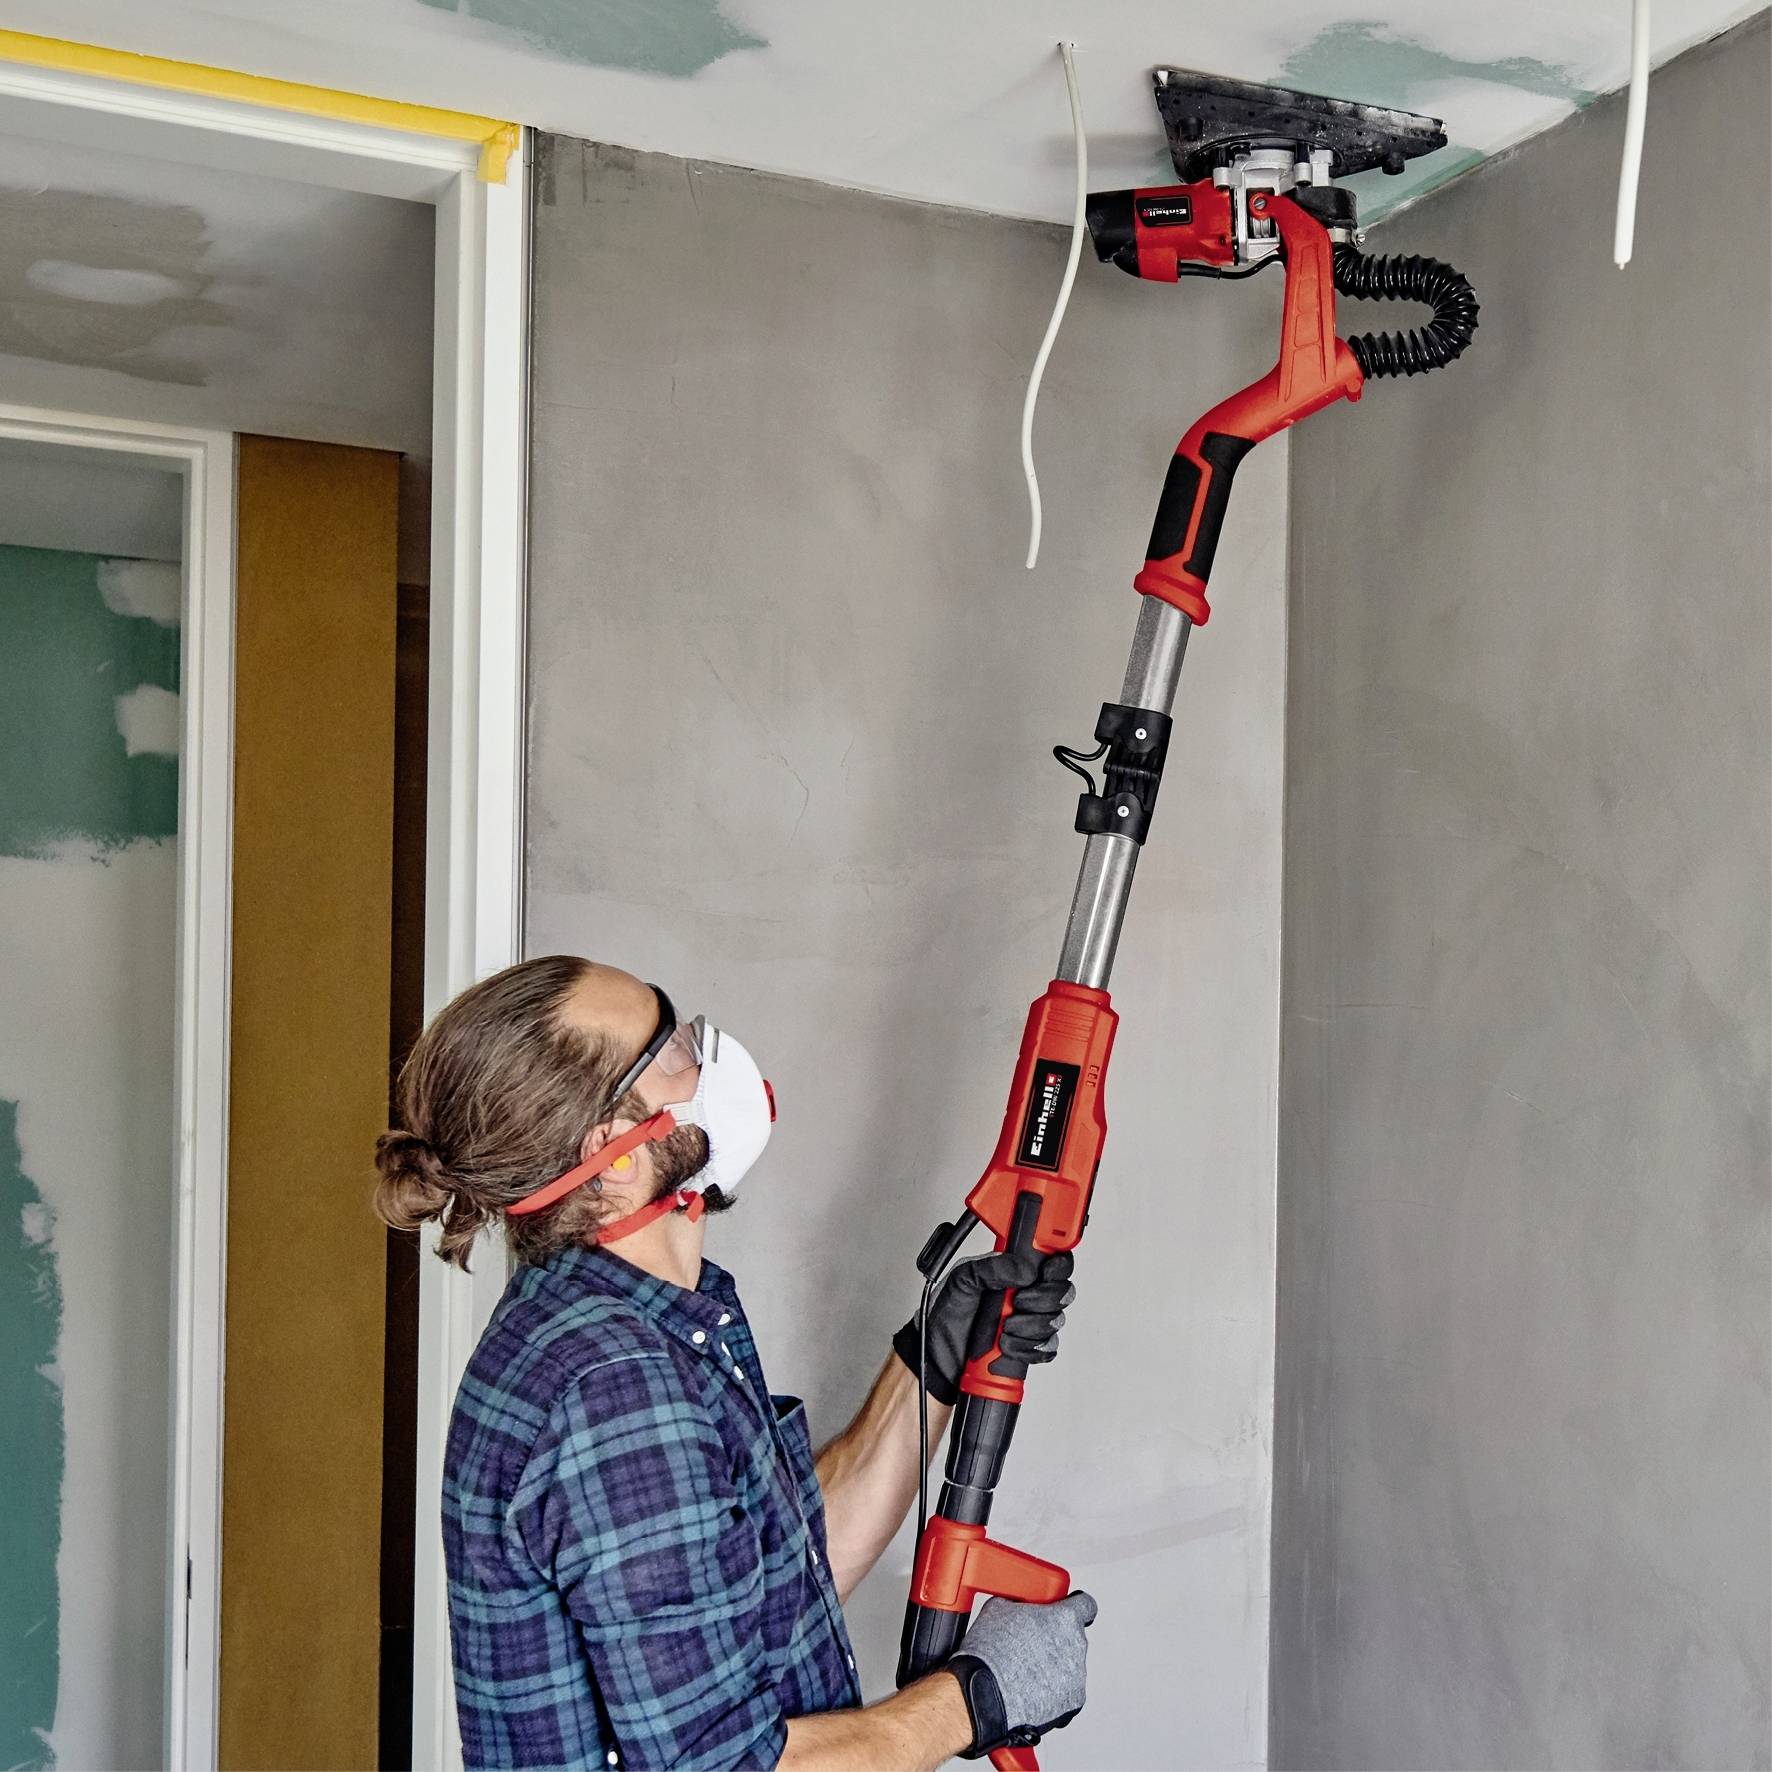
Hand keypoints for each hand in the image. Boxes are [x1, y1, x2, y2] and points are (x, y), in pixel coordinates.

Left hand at [893, 1243, 1075, 1405]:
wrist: (936, 1357)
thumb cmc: (945, 1316)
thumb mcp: (962, 1280)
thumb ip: (992, 1268)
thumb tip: (1023, 1268)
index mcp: (1012, 1271)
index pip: (1049, 1261)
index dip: (1057, 1265)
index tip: (1046, 1272)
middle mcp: (1024, 1295)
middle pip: (1060, 1292)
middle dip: (1041, 1300)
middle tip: (1018, 1302)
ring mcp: (1028, 1322)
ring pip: (1054, 1322)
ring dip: (1029, 1327)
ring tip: (1004, 1328)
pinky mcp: (1027, 1348)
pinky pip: (1046, 1349)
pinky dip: (1027, 1349)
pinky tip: (1007, 1345)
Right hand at [944, 1591, 1097, 1756]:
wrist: (984, 1695)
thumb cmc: (992, 1654)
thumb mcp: (999, 1607)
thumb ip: (1020, 1601)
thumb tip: (1018, 1603)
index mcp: (1065, 1618)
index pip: (1086, 1605)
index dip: (1073, 1606)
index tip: (1062, 1609)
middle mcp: (1077, 1646)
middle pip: (1073, 1636)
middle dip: (1056, 1637)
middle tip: (1031, 1642)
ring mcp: (1077, 1677)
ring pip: (1069, 1665)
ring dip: (1053, 1665)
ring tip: (1024, 1669)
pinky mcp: (1072, 1703)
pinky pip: (1065, 1691)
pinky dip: (1052, 1690)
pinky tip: (1029, 1687)